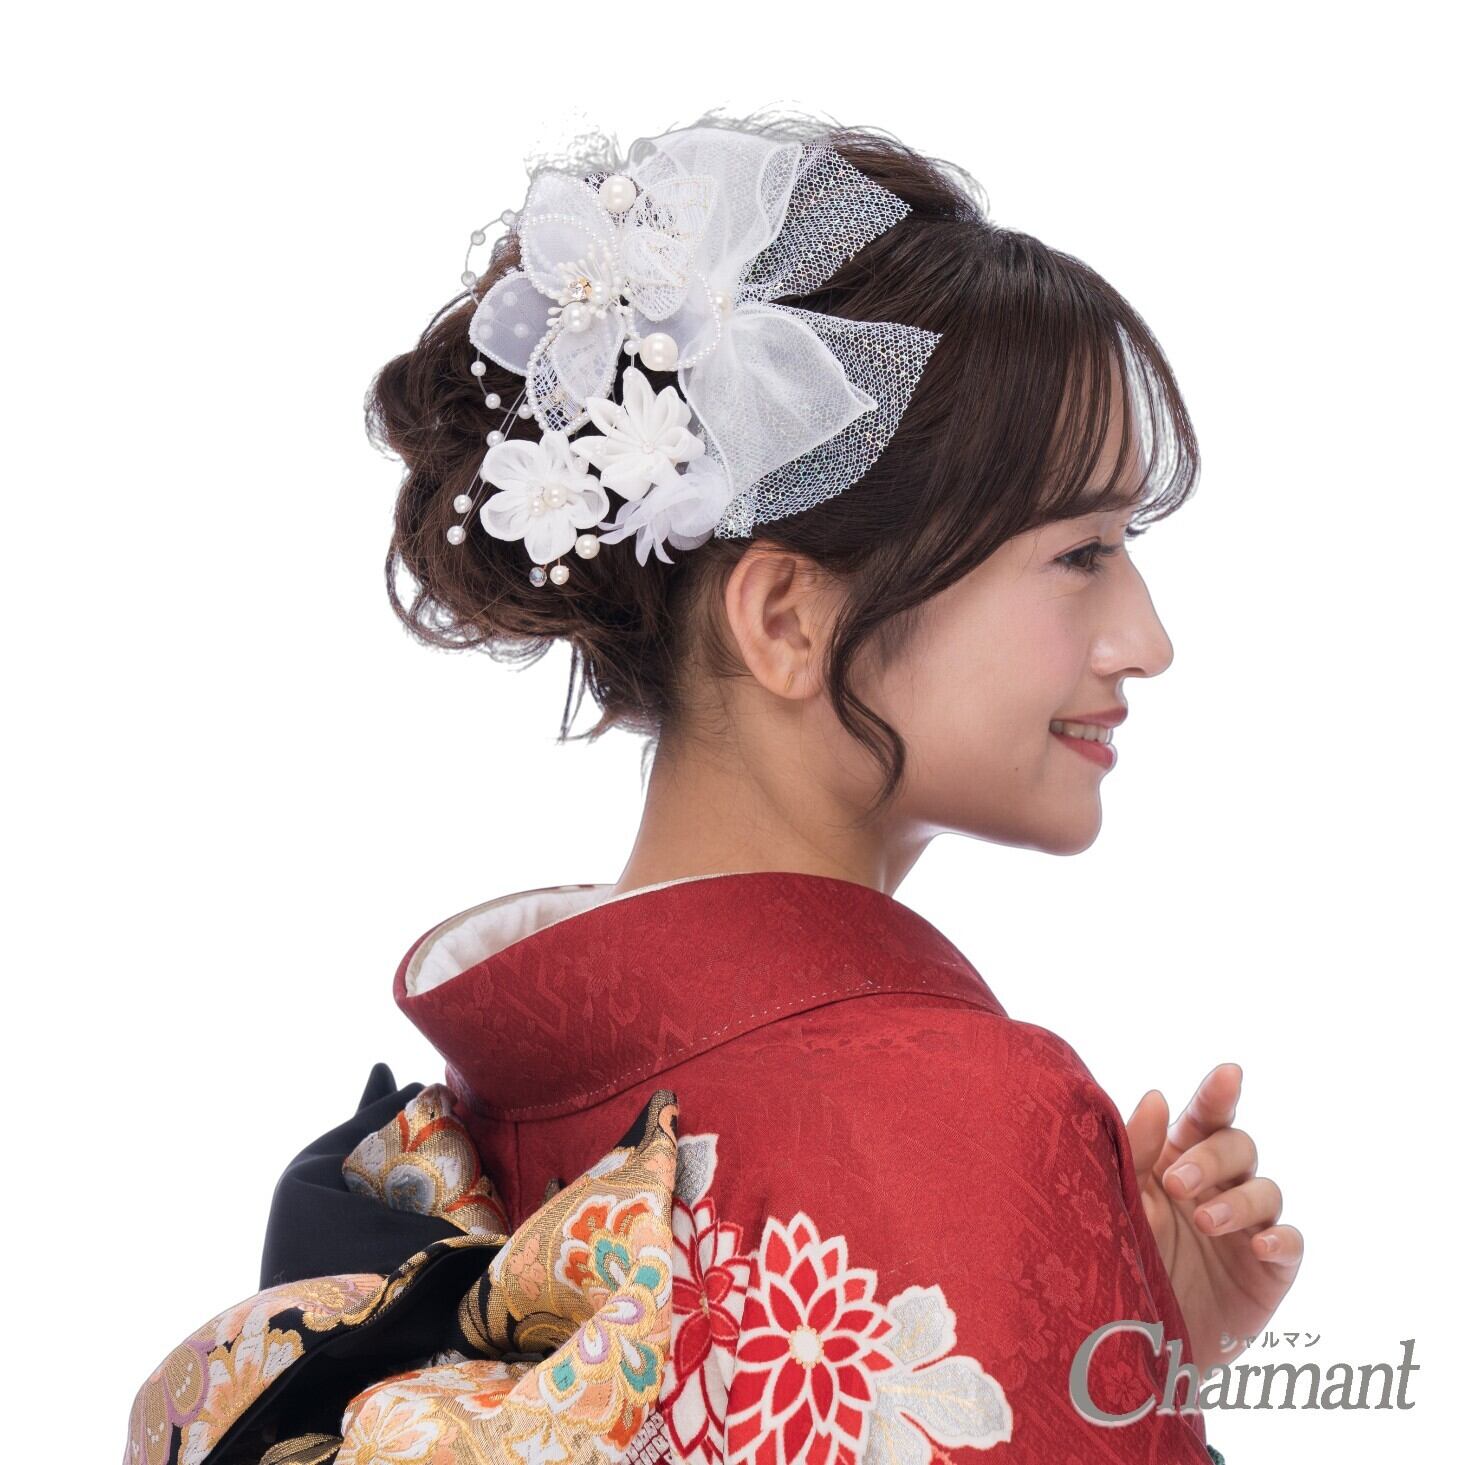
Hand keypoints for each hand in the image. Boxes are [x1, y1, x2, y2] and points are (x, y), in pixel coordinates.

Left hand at [1125, 1063, 1302, 1374]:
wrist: (1142, 1337)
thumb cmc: (1127, 1256)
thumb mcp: (1123, 1201)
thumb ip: (1136, 1151)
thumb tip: (1156, 1096)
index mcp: (1180, 1159)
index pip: (1205, 1117)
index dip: (1219, 1093)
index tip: (1229, 1074)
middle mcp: (1219, 1185)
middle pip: (1237, 1147)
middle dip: (1212, 1158)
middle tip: (1178, 1183)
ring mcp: (1248, 1224)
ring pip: (1265, 1189)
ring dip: (1237, 1201)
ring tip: (1206, 1222)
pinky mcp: (1270, 1267)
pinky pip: (1290, 1241)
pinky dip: (1278, 1238)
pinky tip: (1258, 1244)